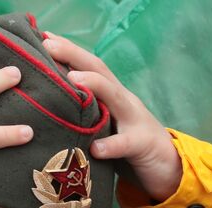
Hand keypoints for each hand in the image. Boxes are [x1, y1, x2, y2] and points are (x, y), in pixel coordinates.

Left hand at [43, 32, 180, 200]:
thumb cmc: (128, 144)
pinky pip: (126, 143)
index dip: (67, 51)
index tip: (42, 38)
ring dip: (94, 85)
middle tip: (48, 45)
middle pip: (99, 70)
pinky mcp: (142, 144)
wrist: (169, 165)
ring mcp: (135, 120)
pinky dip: (111, 146)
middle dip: (74, 55)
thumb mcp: (105, 123)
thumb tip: (50, 103)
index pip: (88, 66)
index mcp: (111, 95)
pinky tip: (97, 148)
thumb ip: (85, 112)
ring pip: (115, 97)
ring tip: (72, 78)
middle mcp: (123, 100)